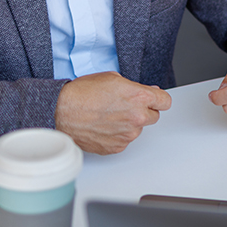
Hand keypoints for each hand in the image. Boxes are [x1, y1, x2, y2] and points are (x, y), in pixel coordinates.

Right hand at [54, 71, 171, 154]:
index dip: (158, 99)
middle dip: (143, 111)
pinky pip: (124, 140)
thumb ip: (136, 88)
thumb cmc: (82, 93)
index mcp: (139, 98)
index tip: (154, 100)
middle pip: (154, 116)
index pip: (165, 102)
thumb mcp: (113, 78)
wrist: (60, 111)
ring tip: (108, 115)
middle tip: (125, 106)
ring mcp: (127, 135)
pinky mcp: (117, 147)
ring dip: (129, 123)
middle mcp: (137, 118)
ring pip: (137, 129)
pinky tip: (104, 126)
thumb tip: (149, 93)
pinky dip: (117, 135)